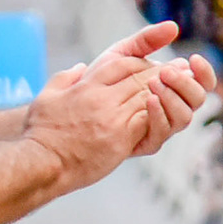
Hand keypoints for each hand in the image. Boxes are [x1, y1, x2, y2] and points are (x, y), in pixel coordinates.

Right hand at [22, 53, 164, 186]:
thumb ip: (65, 79)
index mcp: (86, 86)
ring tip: (179, 88)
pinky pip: (147, 121)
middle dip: (160, 73)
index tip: (151, 63)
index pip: (120, 64)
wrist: (44, 162)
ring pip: (147, 97)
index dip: (140, 61)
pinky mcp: (121, 139)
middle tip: (178, 69)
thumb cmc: (42, 132)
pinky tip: (170, 111)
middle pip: (139, 79)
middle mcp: (101, 99)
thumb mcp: (47, 97)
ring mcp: (113, 119)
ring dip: (165, 92)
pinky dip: (159, 114)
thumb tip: (80, 67)